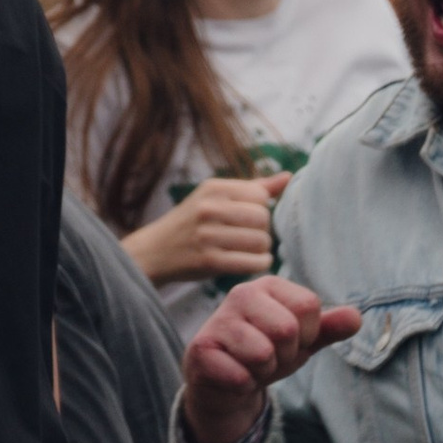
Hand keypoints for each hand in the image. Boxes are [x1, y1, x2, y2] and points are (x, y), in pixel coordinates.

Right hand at [126, 178, 279, 283]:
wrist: (154, 251)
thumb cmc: (192, 223)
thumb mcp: (216, 198)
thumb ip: (253, 188)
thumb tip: (289, 177)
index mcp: (213, 188)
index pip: (260, 196)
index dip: (261, 209)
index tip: (250, 219)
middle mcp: (209, 208)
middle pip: (263, 218)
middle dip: (263, 231)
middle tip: (252, 237)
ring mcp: (207, 235)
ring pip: (260, 241)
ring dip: (263, 250)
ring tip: (252, 250)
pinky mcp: (209, 261)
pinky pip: (251, 263)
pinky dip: (259, 264)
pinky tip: (253, 262)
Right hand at [180, 273, 362, 442]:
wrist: (224, 384)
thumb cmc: (266, 353)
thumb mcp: (302, 340)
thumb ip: (329, 327)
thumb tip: (356, 317)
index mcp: (269, 285)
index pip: (309, 306)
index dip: (306, 335)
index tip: (288, 341)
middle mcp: (241, 294)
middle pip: (287, 329)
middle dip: (285, 355)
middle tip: (269, 357)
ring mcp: (218, 321)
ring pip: (263, 354)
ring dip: (263, 371)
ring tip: (250, 366)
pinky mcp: (200, 349)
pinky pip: (240, 376)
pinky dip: (243, 385)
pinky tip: (232, 376)